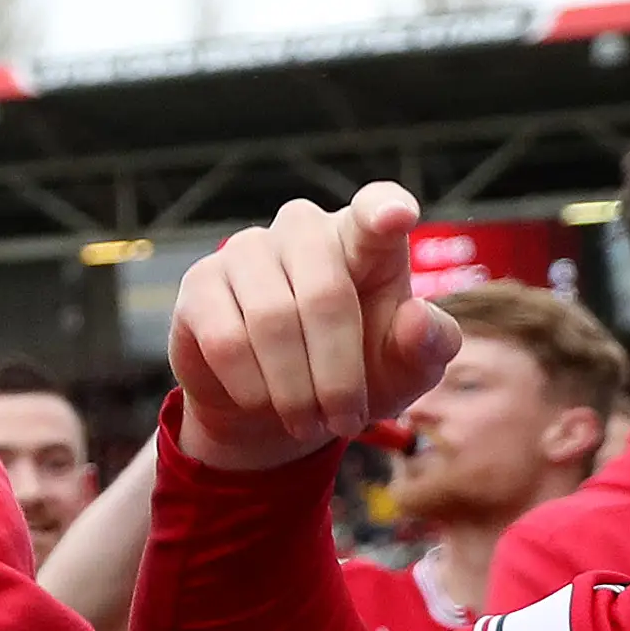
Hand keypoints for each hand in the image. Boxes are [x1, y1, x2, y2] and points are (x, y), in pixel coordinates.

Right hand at [171, 184, 460, 471]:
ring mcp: (245, 251)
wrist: (274, 405)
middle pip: (325, 293)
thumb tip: (417, 317)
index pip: (377, 207)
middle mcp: (303, 230)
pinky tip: (262, 401)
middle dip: (338, 375)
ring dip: (295, 390)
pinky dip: (252, 388)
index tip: (398, 218)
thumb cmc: (355, 372)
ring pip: (273, 321)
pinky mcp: (199, 283)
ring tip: (307, 423)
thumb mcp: (406, 370)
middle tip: (345, 423)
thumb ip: (430, 345)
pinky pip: (226, 341)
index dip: (385, 210)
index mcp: (364, 239)